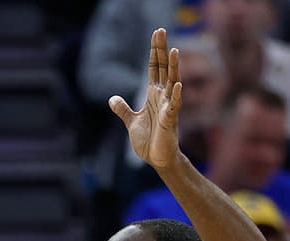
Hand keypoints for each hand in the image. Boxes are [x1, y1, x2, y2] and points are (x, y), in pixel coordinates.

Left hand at [110, 29, 184, 172]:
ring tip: (174, 50)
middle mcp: (162, 97)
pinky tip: (177, 84)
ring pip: (172, 82)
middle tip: (161, 30)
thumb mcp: (131, 121)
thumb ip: (123, 109)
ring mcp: (168, 107)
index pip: (154, 67)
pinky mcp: (170, 120)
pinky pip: (174, 106)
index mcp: (153, 95)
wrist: (157, 159)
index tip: (156, 33)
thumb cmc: (149, 141)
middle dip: (162, 50)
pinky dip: (175, 95)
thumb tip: (112, 99)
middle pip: (163, 68)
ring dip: (173, 67)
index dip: (154, 51)